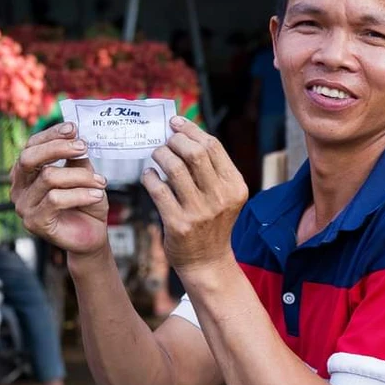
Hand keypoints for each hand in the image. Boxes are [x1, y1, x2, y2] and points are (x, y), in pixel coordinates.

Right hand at [9, 122, 108, 255]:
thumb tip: (77, 138)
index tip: (73, 128)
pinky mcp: (35, 221)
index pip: (31, 145)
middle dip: (58, 148)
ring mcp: (25, 205)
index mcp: (28, 172)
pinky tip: (97, 195)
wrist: (91, 234)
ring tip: (101, 182)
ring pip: (49, 177)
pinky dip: (81, 194)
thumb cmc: (86, 203)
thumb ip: (77, 159)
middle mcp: (20, 187)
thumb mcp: (85, 176)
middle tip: (83, 147)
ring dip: (80, 176)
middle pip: (30, 158)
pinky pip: (56, 199)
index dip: (51, 135)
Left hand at [142, 116, 247, 273]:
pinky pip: (158, 190)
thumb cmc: (212, 222)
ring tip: (156, 156)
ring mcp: (200, 212)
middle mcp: (221, 198)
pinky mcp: (179, 224)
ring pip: (174, 168)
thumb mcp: (224, 196)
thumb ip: (211, 169)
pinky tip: (149, 175)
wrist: (208, 261)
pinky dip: (150, 177)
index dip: (191, 130)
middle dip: (175, 141)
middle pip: (196, 153)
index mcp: (235, 186)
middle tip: (166, 142)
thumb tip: (185, 134)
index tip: (176, 123)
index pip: (213, 147)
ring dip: (160, 156)